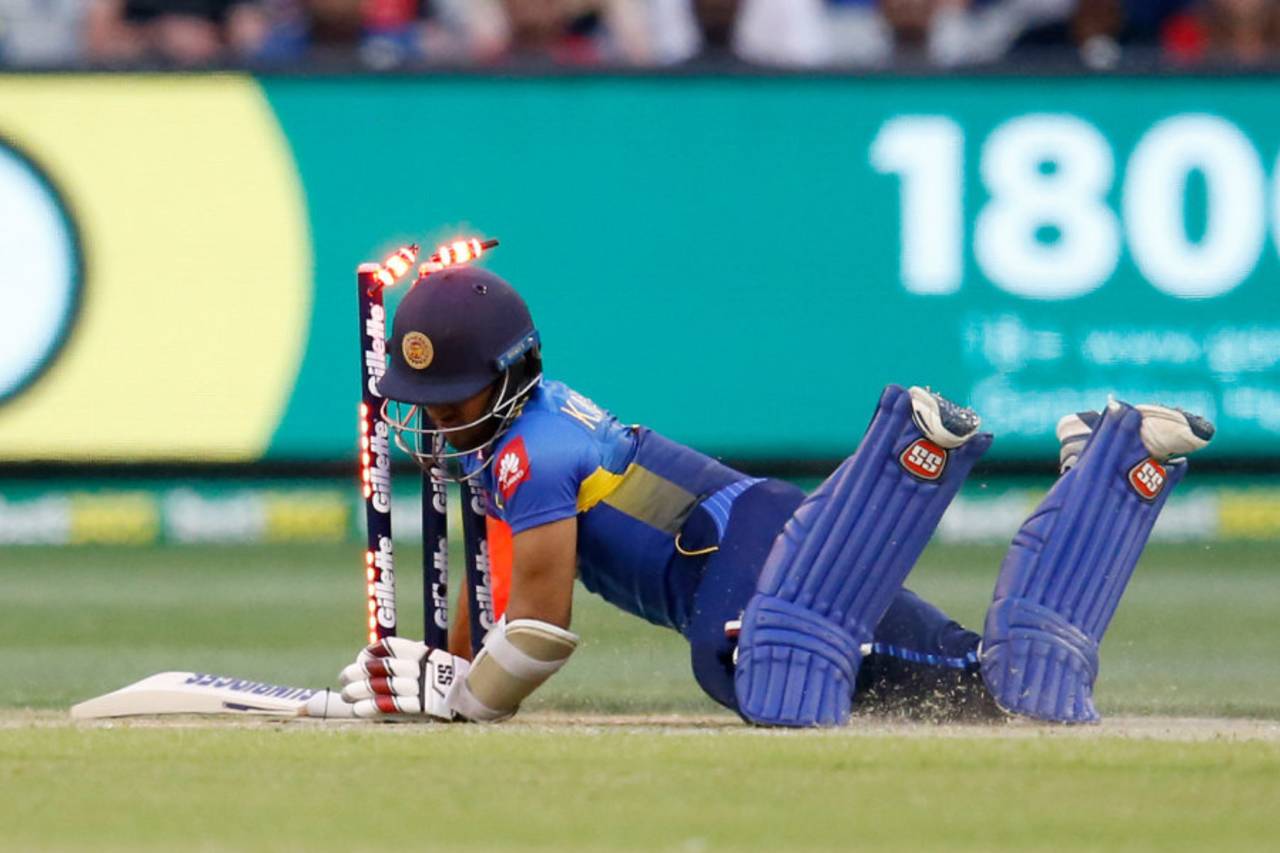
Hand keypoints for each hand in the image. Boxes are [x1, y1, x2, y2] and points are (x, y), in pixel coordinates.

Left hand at [338, 637, 468, 720]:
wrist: (478, 700)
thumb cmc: (456, 681)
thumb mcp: (439, 662)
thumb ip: (418, 659)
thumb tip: (393, 658)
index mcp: (424, 653)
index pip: (392, 647)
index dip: (373, 652)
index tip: (361, 658)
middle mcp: (420, 668)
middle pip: (382, 667)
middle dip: (359, 672)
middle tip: (343, 676)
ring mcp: (420, 687)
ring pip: (382, 686)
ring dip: (360, 690)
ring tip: (346, 694)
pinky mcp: (420, 707)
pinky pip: (390, 705)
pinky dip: (372, 706)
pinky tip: (358, 709)